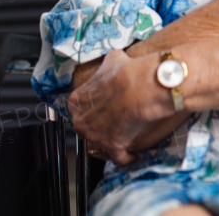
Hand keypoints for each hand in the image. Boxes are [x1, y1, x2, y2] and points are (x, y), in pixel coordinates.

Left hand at [69, 48, 183, 164]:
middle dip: (97, 126)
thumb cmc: (126, 72)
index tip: (99, 107)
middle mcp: (81, 121)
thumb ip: (108, 66)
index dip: (90, 107)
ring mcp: (95, 137)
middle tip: (111, 122)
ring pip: (99, 145)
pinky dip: (126, 157)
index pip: (77, 107)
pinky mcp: (113, 147)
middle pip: (85, 128)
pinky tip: (133, 155)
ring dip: (109, 143)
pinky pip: (118, 158)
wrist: (141, 87)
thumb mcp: (113, 60)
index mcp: (77, 100)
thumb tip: (115, 60)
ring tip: (122, 138)